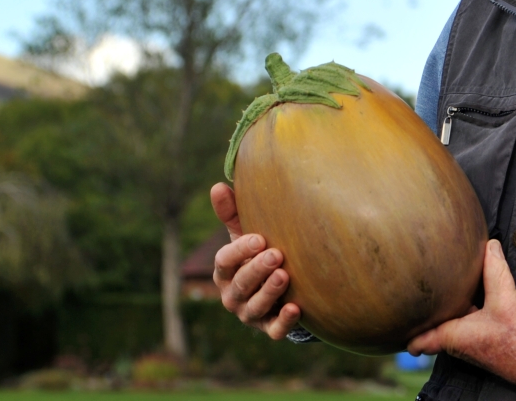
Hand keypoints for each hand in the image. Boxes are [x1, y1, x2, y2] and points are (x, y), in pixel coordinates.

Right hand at [210, 182, 301, 339]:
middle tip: (277, 255)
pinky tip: (297, 308)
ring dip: (269, 292)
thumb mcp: (244, 234)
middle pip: (240, 284)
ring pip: (255, 306)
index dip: (240, 251)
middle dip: (257, 270)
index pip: (224, 261)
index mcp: (224, 271)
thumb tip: (218, 186)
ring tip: (285, 276)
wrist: (278, 287)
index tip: (259, 238)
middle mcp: (232, 295)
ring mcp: (250, 313)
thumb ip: (232, 214)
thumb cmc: (257, 254)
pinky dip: (284, 321)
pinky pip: (274, 330)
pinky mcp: (268, 328)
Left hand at [407, 239, 515, 385]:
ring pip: (448, 330)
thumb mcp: (505, 298)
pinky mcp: (483, 346)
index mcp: (454, 336)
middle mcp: (458, 345)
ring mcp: (470, 348)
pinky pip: (464, 330)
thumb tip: (490, 245)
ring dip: (444, 317)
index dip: (407, 333)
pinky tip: (468, 303)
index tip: (397, 323)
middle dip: (425, 318)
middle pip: (432, 331)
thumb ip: (495, 270)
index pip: (419, 341)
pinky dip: (461, 318)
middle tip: (415, 301)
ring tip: (437, 298)